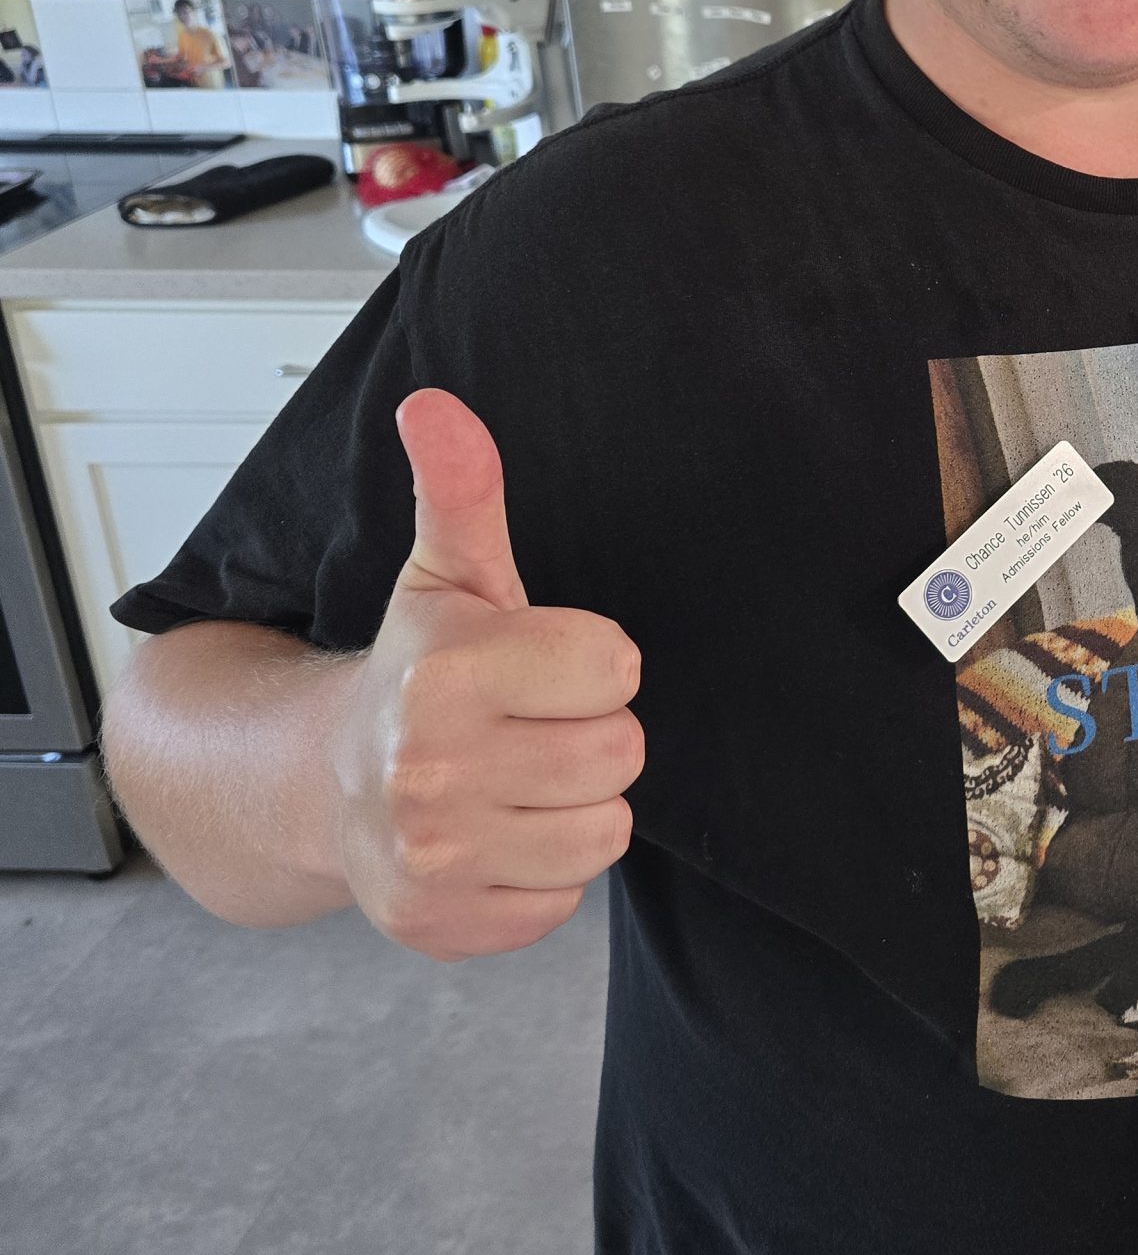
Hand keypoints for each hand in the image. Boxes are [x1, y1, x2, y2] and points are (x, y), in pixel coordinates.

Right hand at [332, 388, 643, 960]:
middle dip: (589, 735)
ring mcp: (432, 857)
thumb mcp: (447, 577)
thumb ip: (462, 491)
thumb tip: (436, 405)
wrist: (323, 782)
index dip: (592, 664)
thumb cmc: (418, 673)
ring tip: (516, 780)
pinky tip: (494, 838)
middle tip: (529, 726)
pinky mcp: (441, 925)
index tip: (542, 665)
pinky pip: (565, 901)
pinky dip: (540, 875)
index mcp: (444, 674)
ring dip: (575, 808)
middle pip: (621, 754)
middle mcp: (429, 771)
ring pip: (604, 833)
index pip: (618, 669)